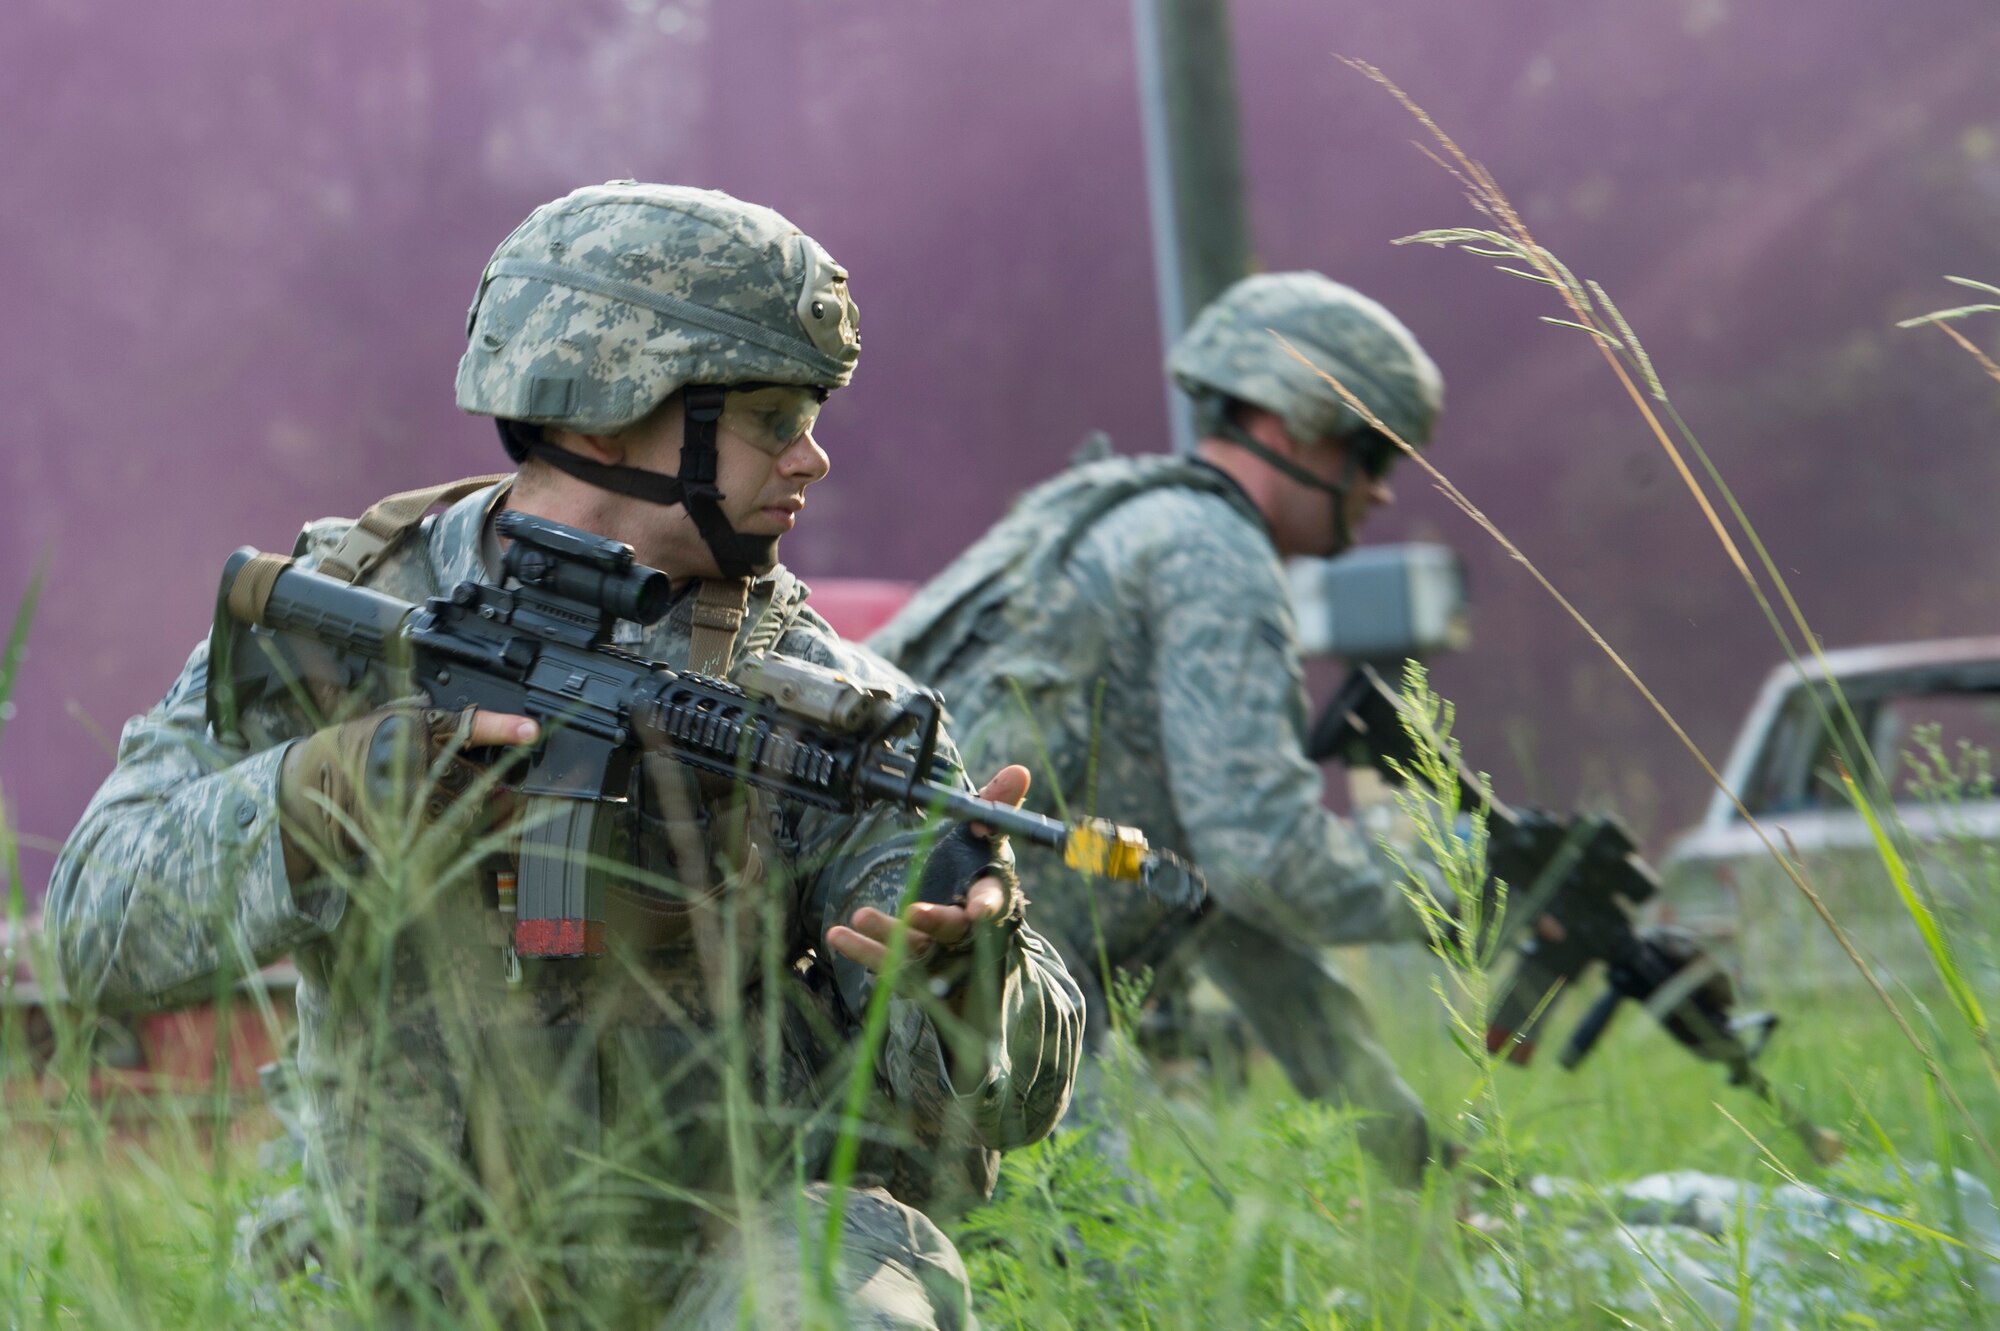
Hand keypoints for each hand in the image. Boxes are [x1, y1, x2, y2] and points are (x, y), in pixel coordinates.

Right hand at [278, 705, 539, 881]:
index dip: (501, 729)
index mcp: (411, 728)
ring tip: (463, 806)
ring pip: (465, 811)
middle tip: (500, 789)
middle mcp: (409, 765)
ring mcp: (404, 802)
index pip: (465, 727)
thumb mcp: (396, 717)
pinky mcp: (398, 832)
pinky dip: (458, 836)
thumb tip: (496, 729)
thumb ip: (439, 723)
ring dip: (477, 814)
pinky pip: (445, 838)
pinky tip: (450, 828)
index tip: (531, 731)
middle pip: (476, 779)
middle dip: (493, 787)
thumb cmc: (360, 745)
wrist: (312, 783)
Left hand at [824, 764, 1029, 973]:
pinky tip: (836, 936)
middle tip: (912, 913)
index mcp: (988, 900)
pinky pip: (887, 963)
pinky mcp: (913, 970)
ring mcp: (938, 954)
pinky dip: (862, 950)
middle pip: (954, 930)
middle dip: (936, 921)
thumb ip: (997, 808)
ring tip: (861, 916)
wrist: (970, 944)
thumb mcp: (987, 843)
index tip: (978, 911)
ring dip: (888, 934)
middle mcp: (965, 932)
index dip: (987, 907)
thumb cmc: (977, 881)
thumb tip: (1019, 771)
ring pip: (917, 948)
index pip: (991, 902)